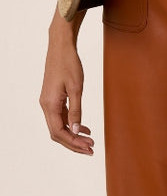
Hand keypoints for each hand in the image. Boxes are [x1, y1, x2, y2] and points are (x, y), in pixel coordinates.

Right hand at [39, 9, 93, 154]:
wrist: (61, 46)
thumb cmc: (69, 64)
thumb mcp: (76, 88)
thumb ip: (76, 110)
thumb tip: (76, 130)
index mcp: (50, 105)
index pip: (58, 132)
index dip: (73, 143)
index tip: (88, 147)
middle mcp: (46, 105)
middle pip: (57, 133)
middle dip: (74, 143)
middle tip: (91, 149)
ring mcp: (49, 102)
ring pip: (59, 126)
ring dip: (74, 135)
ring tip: (90, 141)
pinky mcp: (54, 98)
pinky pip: (61, 117)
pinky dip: (72, 124)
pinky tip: (84, 127)